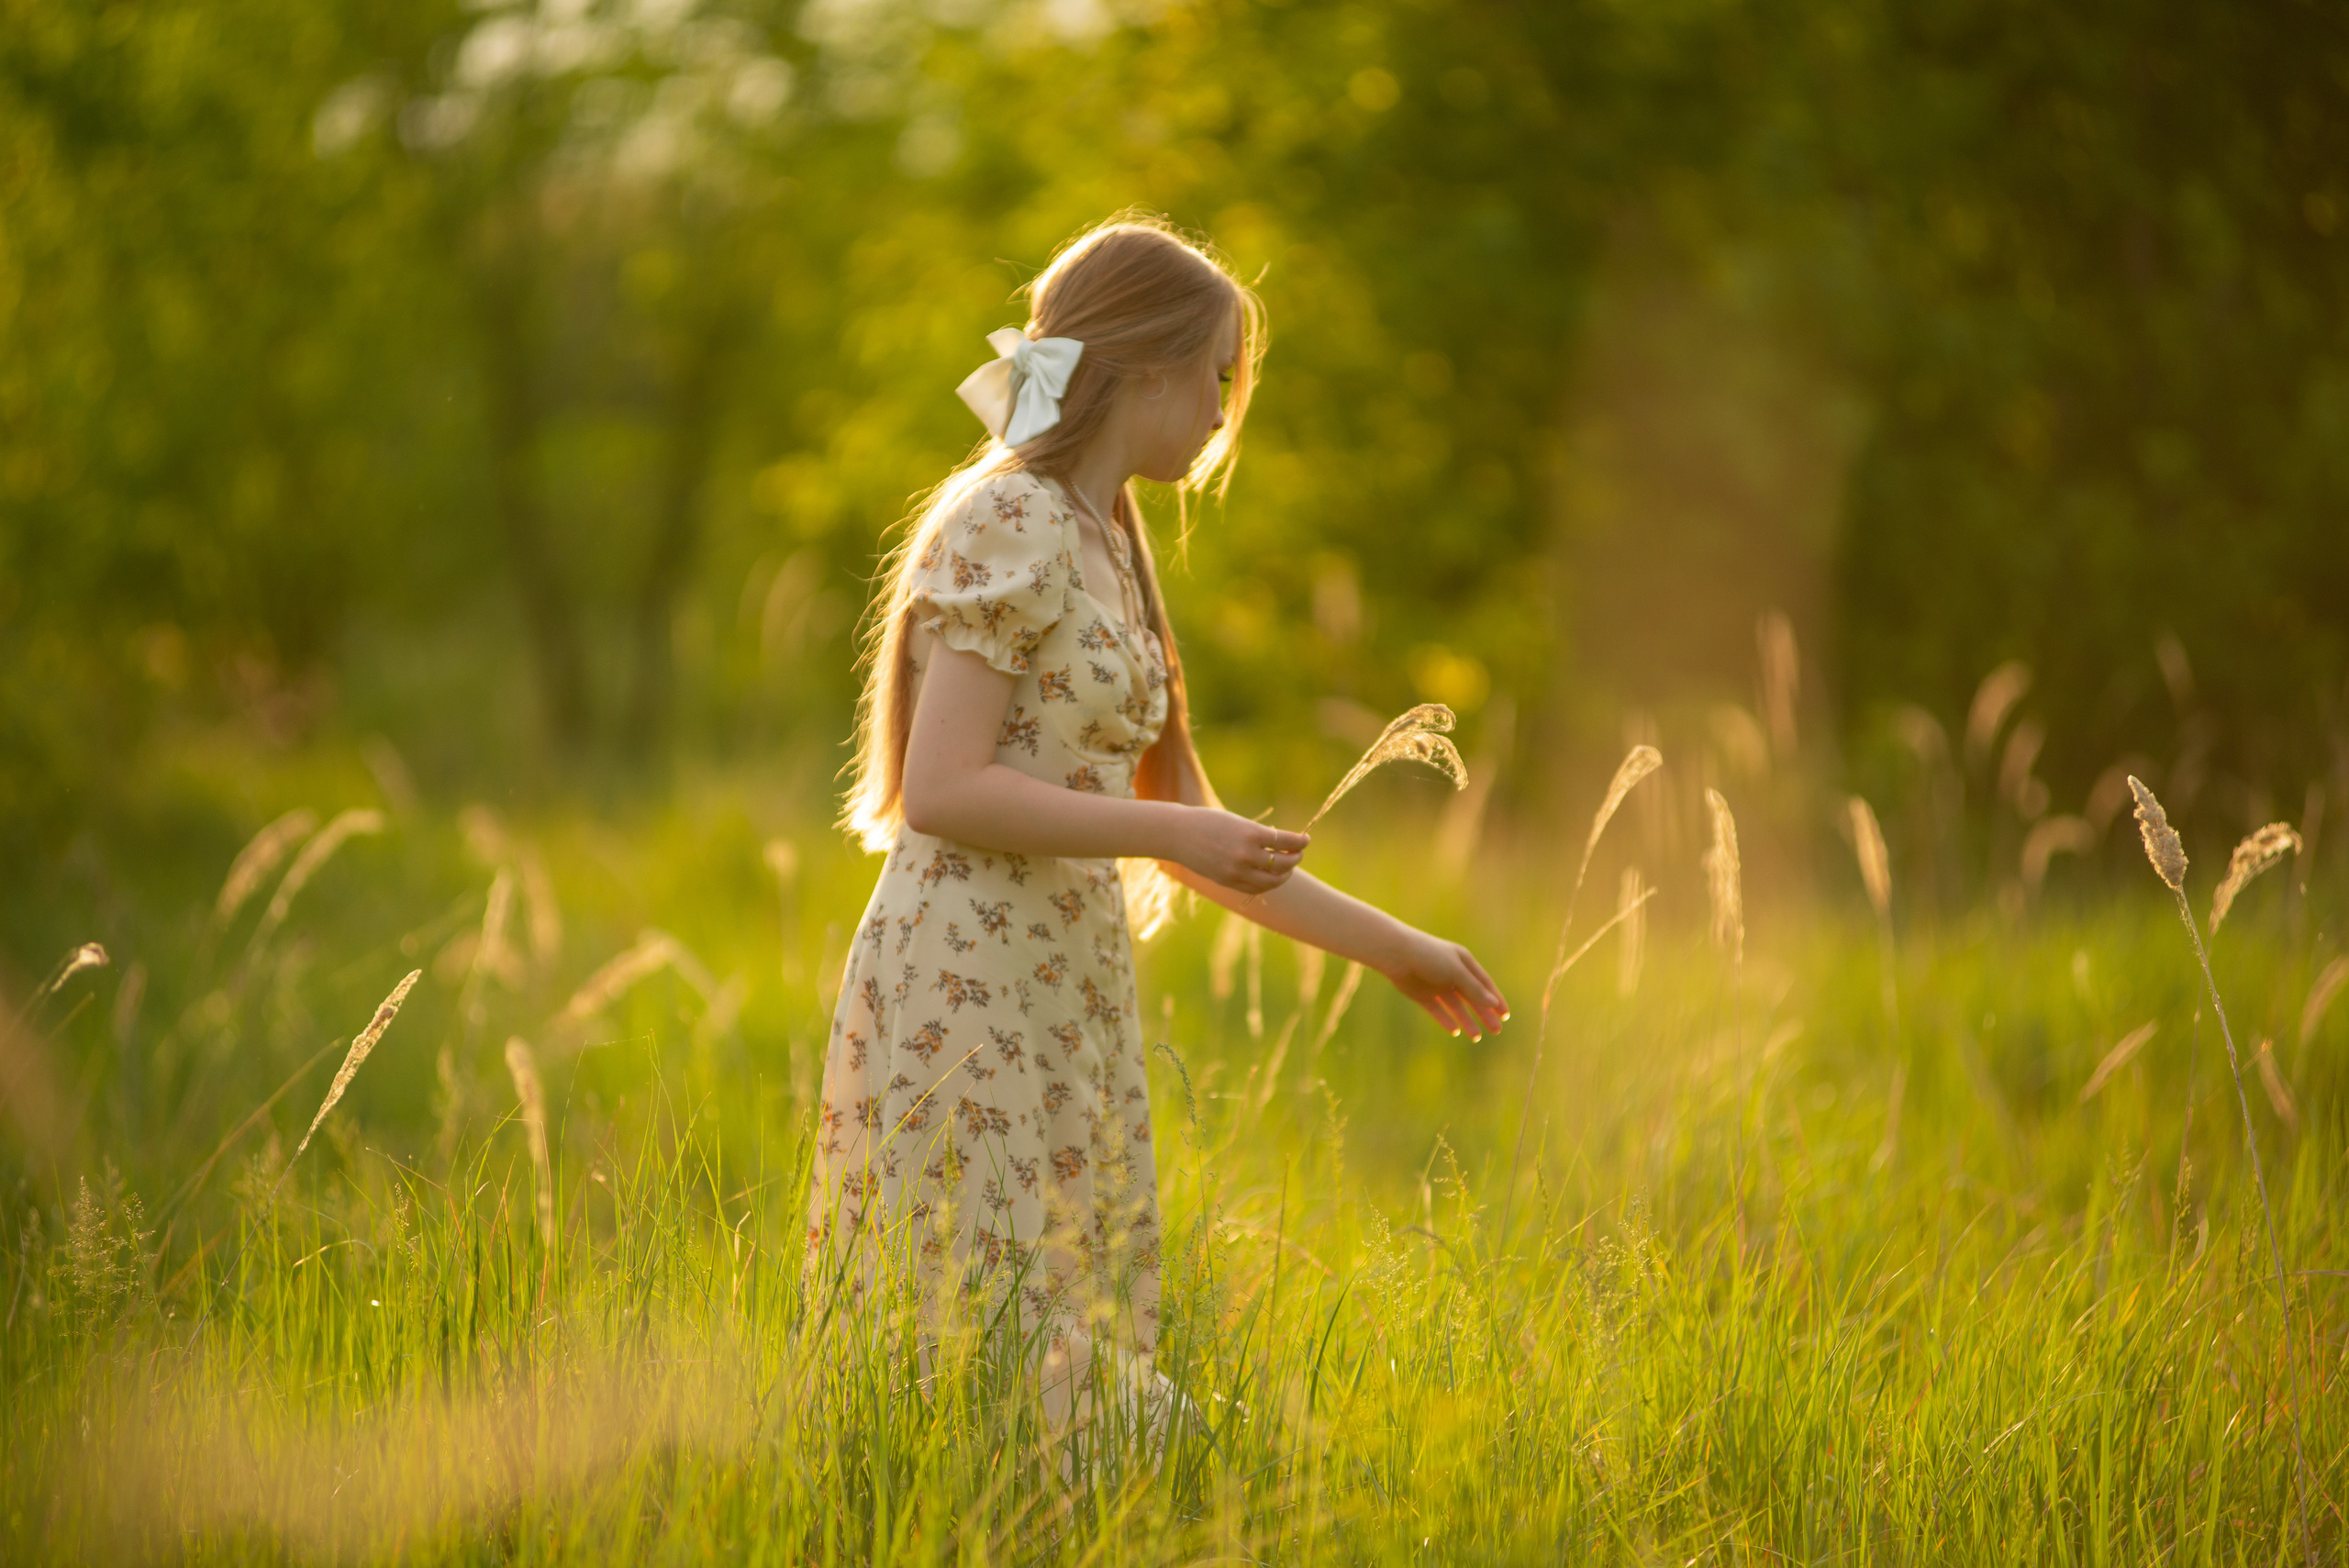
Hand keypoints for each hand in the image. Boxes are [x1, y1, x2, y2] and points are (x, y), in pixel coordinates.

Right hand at [1170, 809, 1308, 894]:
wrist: (1178, 834)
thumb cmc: (1208, 822)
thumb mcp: (1238, 823)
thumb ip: (1258, 837)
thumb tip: (1282, 847)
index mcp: (1250, 833)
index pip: (1286, 841)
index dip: (1300, 842)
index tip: (1305, 840)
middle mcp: (1246, 855)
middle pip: (1284, 863)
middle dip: (1295, 858)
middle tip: (1297, 853)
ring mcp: (1237, 872)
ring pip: (1273, 880)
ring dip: (1285, 874)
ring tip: (1286, 866)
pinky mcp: (1228, 882)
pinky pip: (1256, 888)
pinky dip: (1268, 883)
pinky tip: (1270, 875)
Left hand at [1380, 928, 1508, 1040]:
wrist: (1396, 954)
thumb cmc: (1429, 957)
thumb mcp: (1456, 972)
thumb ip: (1474, 989)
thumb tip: (1493, 1004)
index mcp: (1463, 962)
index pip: (1484, 983)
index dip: (1495, 999)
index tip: (1505, 1015)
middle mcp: (1451, 974)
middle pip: (1472, 997)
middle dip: (1485, 1014)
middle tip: (1497, 1031)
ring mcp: (1436, 985)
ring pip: (1456, 1007)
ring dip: (1467, 1021)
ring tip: (1477, 1037)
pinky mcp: (1422, 995)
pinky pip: (1437, 1010)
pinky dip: (1446, 1020)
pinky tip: (1455, 1031)